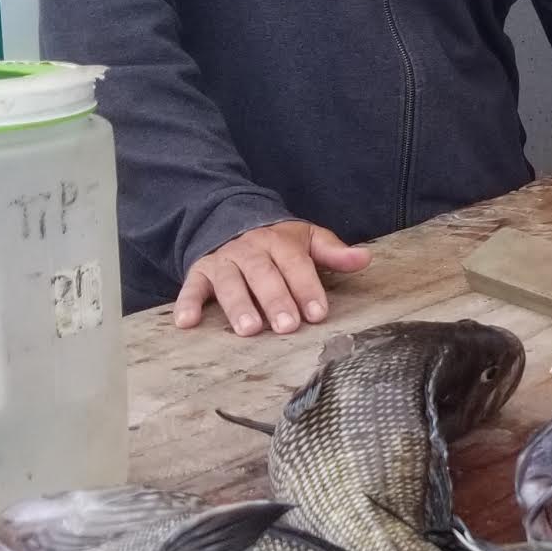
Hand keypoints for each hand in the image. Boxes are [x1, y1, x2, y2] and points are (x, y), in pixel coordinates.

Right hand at [175, 219, 369, 335]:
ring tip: (249, 329)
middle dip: (276, 300)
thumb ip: (332, 252)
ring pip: (229, 281)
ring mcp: (223, 260)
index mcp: (279, 241)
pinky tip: (186, 323)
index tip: (318, 314)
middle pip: (263, 274)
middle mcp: (249, 249)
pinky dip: (187, 303)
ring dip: (238, 305)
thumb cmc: (276, 242)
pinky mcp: (198, 271)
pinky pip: (191, 286)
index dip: (307, 288)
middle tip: (287, 326)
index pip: (296, 264)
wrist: (229, 221)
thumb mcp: (306, 240)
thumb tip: (365, 258)